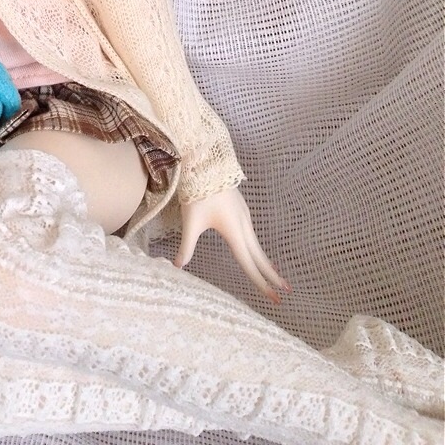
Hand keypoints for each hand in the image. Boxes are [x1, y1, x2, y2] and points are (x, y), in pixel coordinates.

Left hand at [174, 186, 291, 302]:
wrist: (206, 165)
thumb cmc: (198, 194)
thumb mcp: (190, 222)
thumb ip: (186, 246)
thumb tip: (177, 266)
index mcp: (234, 232)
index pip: (249, 264)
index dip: (261, 283)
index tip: (274, 298)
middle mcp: (244, 226)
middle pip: (260, 256)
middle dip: (272, 276)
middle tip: (285, 292)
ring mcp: (245, 217)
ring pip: (257, 245)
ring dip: (266, 261)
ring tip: (275, 274)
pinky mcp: (242, 210)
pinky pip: (253, 234)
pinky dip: (258, 247)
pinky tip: (255, 250)